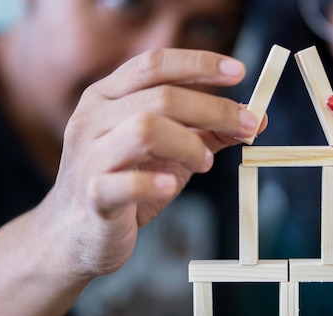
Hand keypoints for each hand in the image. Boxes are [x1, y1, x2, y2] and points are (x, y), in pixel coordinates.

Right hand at [39, 48, 260, 282]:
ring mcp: (89, 157)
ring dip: (189, 144)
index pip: (154, 65)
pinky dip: (152, 183)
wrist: (75, 234)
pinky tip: (170, 186)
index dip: (199, 64)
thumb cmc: (126, 184)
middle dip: (213, 109)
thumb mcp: (169, 153)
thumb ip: (206, 133)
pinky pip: (122, 184)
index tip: (239, 72)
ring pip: (145, 130)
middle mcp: (93, 119)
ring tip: (205, 164)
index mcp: (108, 98)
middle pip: (161, 97)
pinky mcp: (92, 196)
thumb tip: (257, 119)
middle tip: (247, 126)